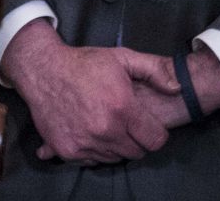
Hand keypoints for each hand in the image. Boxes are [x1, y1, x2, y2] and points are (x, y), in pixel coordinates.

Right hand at [0, 21, 179, 162]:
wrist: (41, 70)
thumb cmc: (83, 64)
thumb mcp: (121, 58)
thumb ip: (154, 70)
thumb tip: (178, 87)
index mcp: (122, 109)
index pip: (155, 141)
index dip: (154, 131)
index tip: (144, 123)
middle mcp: (105, 131)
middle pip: (136, 152)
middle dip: (134, 139)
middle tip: (122, 121)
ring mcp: (84, 143)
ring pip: (114, 158)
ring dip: (113, 145)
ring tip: (102, 123)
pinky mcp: (66, 150)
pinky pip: (91, 161)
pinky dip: (92, 150)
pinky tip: (86, 131)